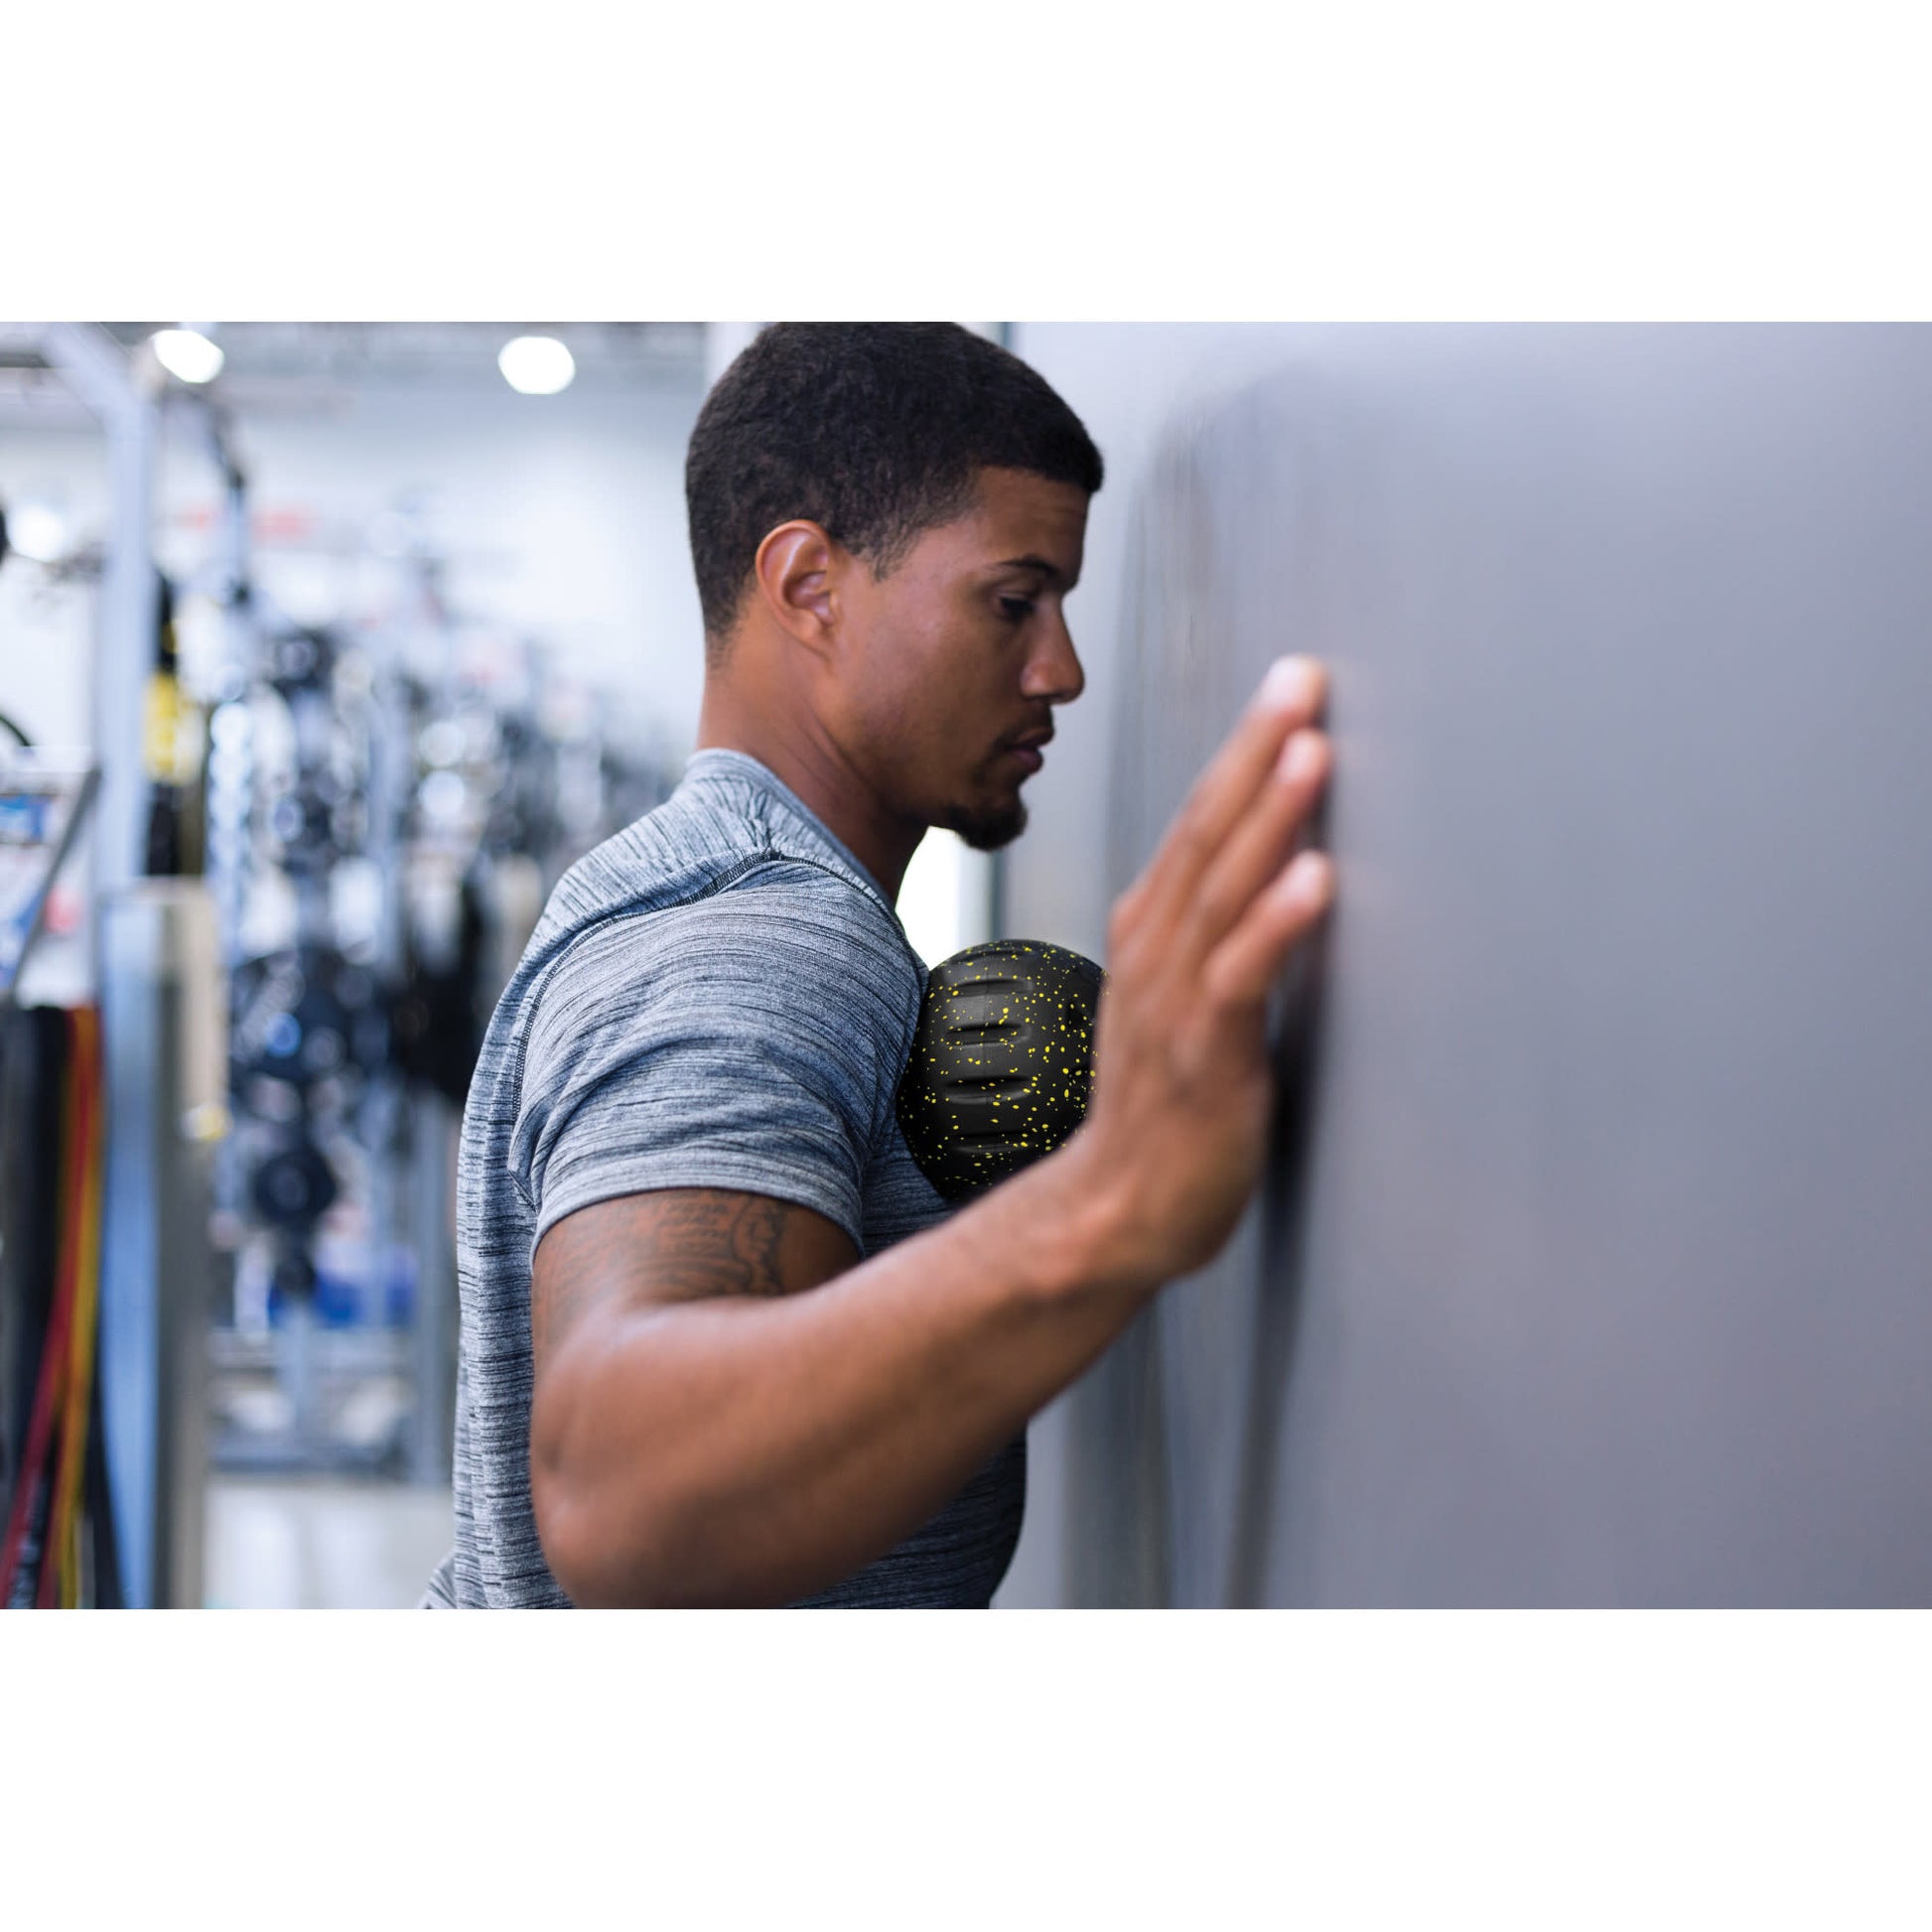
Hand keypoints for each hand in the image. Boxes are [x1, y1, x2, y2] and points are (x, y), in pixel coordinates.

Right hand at [1062, 655, 1333, 1294]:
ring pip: (1221, 892)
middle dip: (1257, 750)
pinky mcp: (1204, 1058)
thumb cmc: (1161, 1106)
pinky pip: (1239, 979)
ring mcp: (1174, 1002)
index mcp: (1151, 930)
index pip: (1201, 821)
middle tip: (1302, 679)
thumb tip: (1278, 866)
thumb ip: (1216, 934)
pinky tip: (1315, 879)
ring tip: (1313, 750)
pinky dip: (1275, 925)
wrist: (1111, 1211)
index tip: (1292, 682)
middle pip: (1207, 833)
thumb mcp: (1180, 998)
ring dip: (1268, 817)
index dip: (1246, 749)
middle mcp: (1156, 952)